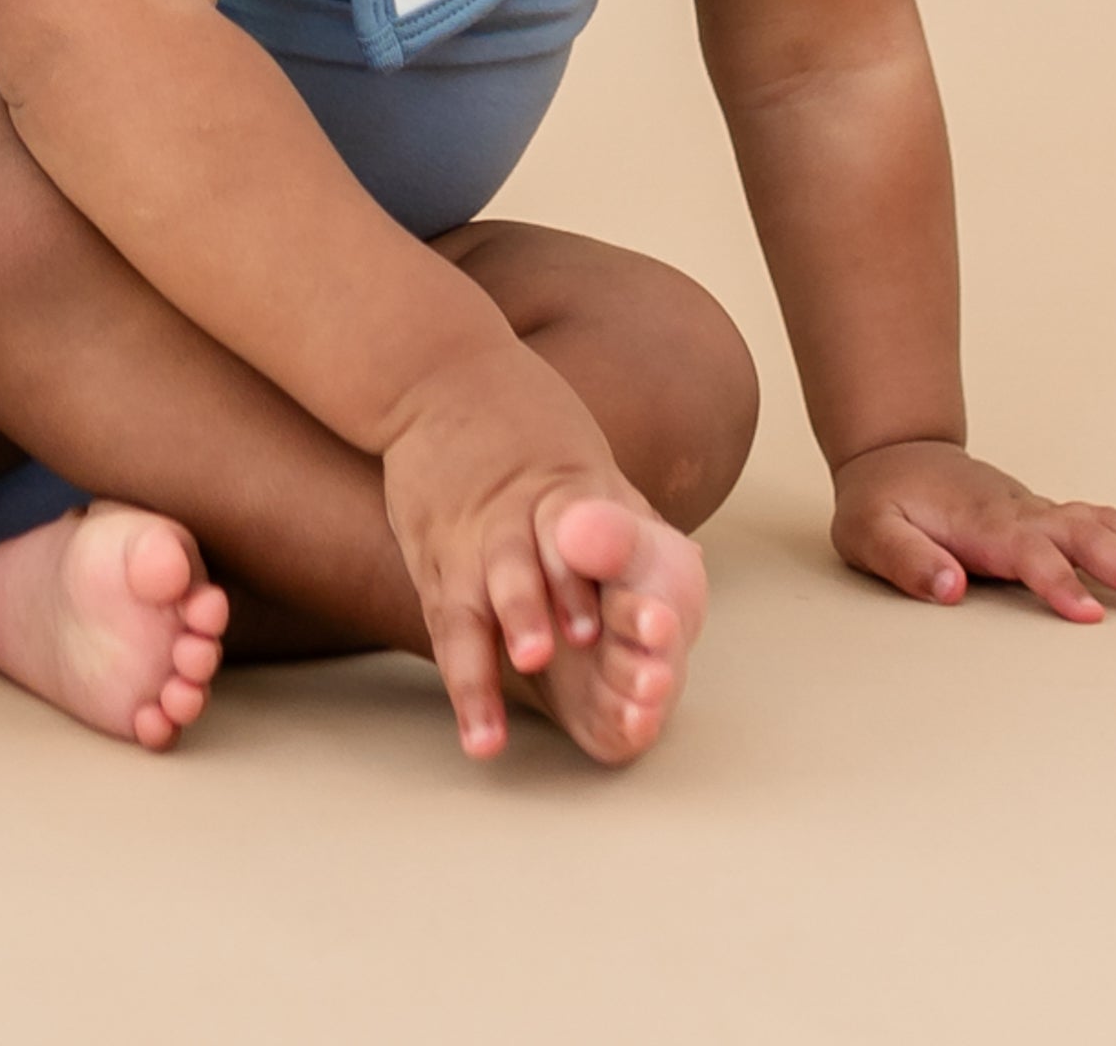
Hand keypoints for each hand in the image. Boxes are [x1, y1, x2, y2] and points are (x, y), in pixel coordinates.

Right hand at [378, 343, 643, 756]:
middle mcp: (507, 515)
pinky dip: (466, 685)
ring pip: (472, 599)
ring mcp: (462, 538)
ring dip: (493, 648)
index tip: (624, 623)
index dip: (594, 573)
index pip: (580, 530)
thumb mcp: (586, 460)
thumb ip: (623, 524)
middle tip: (552, 651)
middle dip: (537, 608)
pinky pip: (447, 630)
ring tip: (514, 687)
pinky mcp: (431, 560)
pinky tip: (482, 738)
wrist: (438, 377)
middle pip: (520, 564)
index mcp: (561, 487)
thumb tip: (684, 575)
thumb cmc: (527, 427)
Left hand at [833, 440, 1115, 621]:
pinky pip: (1104, 522)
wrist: (895, 454)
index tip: (1089, 616)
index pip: (1029, 551)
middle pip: (1083, 534)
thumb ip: (904, 559)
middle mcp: (1019, 513)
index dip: (1059, 581)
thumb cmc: (882, 499)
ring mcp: (1038, 511)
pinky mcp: (1048, 516)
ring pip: (1103, 522)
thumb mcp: (867, 530)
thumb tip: (949, 588)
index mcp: (980, 522)